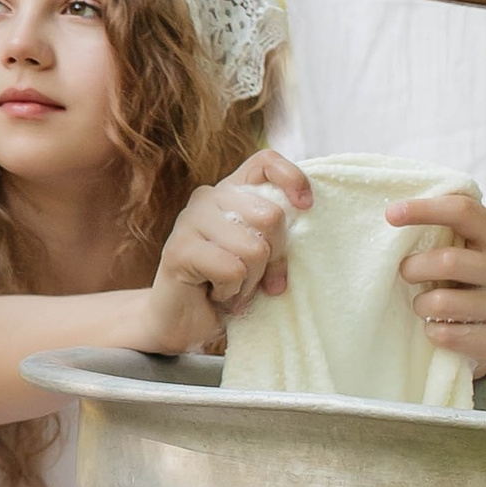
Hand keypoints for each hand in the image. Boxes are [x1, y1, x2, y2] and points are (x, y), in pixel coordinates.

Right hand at [140, 151, 311, 354]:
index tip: (306, 207)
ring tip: (232, 289)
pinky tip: (216, 294)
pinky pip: (232, 270)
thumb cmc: (227, 287)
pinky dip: (232, 292)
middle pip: (271, 215)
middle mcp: (207, 197)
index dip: (292, 178)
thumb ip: (275, 232)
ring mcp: (189, 220)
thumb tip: (304, 214)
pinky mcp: (179, 249)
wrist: (183, 323)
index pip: (265, 162)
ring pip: (254, 248)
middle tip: (256, 279)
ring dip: (250, 282)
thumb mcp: (260, 255)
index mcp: (231, 192)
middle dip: (274, 259)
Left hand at [391, 187, 485, 371]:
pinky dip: (433, 332)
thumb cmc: (465, 280)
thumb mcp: (464, 248)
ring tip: (424, 305)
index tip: (390, 214)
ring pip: (443, 303)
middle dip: (414, 268)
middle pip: (448, 261)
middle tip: (406, 273)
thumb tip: (394, 213)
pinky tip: (439, 328)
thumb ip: (444, 231)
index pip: (464, 211)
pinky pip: (448, 336)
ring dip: (421, 305)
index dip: (425, 209)